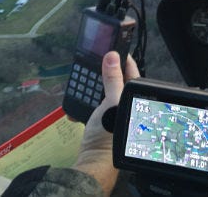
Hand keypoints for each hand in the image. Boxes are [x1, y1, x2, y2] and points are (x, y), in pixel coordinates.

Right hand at [73, 51, 139, 194]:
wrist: (94, 160)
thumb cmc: (108, 132)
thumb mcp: (111, 101)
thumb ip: (113, 79)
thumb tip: (112, 56)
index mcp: (132, 96)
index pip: (131, 71)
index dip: (123, 59)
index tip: (114, 48)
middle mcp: (125, 102)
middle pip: (114, 81)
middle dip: (102, 75)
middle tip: (92, 65)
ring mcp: (113, 112)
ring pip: (102, 93)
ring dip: (90, 91)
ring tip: (81, 87)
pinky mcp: (102, 121)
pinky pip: (93, 107)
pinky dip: (84, 107)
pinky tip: (75, 110)